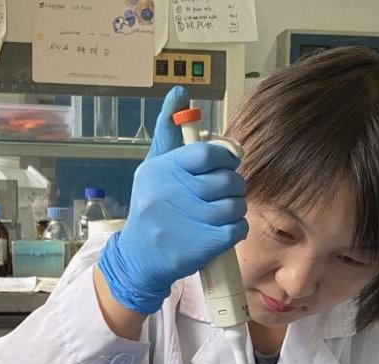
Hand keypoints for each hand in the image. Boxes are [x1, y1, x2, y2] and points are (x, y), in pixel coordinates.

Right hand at [98, 86, 247, 313]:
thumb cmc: (152, 206)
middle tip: (223, 193)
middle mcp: (173, 193)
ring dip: (234, 209)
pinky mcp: (204, 245)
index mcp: (164, 169)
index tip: (220, 167)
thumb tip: (180, 92)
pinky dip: (236, 228)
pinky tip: (222, 230)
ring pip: (236, 205)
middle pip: (228, 181)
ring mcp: (190, 220)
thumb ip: (169, 131)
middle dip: (232, 187)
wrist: (140, 256)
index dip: (223, 160)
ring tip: (220, 213)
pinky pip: (239, 228)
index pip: (207, 153)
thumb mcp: (153, 167)